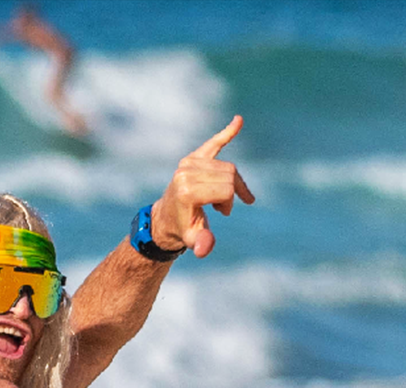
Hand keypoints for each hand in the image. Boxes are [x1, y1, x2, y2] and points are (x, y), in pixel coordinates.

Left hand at [150, 115, 254, 258]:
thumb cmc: (183, 229)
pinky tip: (239, 120)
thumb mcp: (192, 239)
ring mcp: (188, 162)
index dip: (230, 202)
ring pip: (226, 166)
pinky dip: (227, 132)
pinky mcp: (192, 157)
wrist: (167, 218)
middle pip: (229, 174)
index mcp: (188, 190)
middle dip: (232, 192)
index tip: (222, 212)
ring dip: (230, 182)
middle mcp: (187, 172)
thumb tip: (204, 249)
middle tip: (221, 208)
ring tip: (219, 197)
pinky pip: (213, 143)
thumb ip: (200, 243)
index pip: (226, 188)